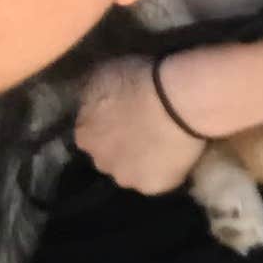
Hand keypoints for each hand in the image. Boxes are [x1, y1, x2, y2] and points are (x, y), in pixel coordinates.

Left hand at [74, 57, 206, 195]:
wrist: (179, 101)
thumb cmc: (141, 80)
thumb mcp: (104, 75)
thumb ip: (93, 97)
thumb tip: (93, 103)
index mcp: (84, 134)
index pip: (91, 134)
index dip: (109, 125)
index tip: (126, 116)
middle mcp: (98, 161)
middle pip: (109, 156)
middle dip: (123, 147)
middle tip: (145, 131)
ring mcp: (127, 178)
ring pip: (133, 171)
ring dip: (143, 161)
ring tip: (164, 145)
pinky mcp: (153, 188)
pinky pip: (160, 179)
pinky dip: (167, 170)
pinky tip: (178, 156)